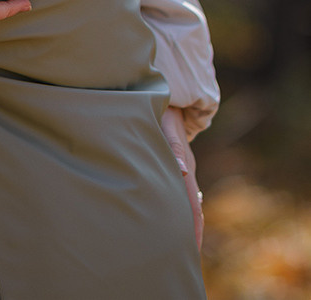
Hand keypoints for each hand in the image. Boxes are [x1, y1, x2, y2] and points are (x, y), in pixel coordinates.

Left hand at [161, 105, 202, 248]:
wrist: (165, 94)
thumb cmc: (160, 110)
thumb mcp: (165, 126)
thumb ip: (171, 147)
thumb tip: (181, 172)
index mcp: (184, 166)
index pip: (192, 205)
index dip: (193, 228)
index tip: (191, 249)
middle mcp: (185, 170)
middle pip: (192, 209)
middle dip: (189, 233)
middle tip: (181, 258)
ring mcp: (180, 168)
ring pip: (186, 201)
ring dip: (183, 222)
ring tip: (175, 246)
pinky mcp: (173, 164)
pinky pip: (178, 192)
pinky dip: (177, 210)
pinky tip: (169, 220)